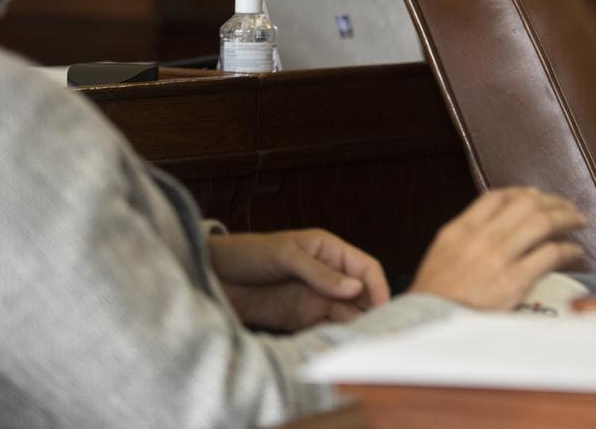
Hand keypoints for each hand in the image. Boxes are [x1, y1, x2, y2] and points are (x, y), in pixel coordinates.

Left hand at [208, 229, 389, 331]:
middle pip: (361, 294)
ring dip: (355, 327)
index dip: (377, 286)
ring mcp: (316, 297)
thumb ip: (320, 273)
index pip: (365, 267)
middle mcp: (328, 275)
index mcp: (329, 250)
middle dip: (371, 311)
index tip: (382, 307)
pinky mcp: (301, 318)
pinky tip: (339, 346)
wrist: (213, 277)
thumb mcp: (285, 256)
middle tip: (378, 331)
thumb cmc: (247, 255)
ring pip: (347, 314)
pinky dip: (334, 337)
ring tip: (362, 342)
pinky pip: (326, 328)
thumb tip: (355, 288)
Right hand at [410, 187, 586, 309]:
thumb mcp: (441, 253)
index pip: (497, 196)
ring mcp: (499, 257)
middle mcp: (482, 237)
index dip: (523, 192)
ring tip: (579, 221)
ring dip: (566, 218)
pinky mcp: (514, 281)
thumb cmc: (434, 296)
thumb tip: (496, 224)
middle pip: (526, 203)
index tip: (537, 197)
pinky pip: (549, 254)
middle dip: (552, 201)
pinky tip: (575, 251)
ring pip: (542, 222)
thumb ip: (466, 235)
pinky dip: (567, 249)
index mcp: (461, 229)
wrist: (430, 324)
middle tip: (567, 207)